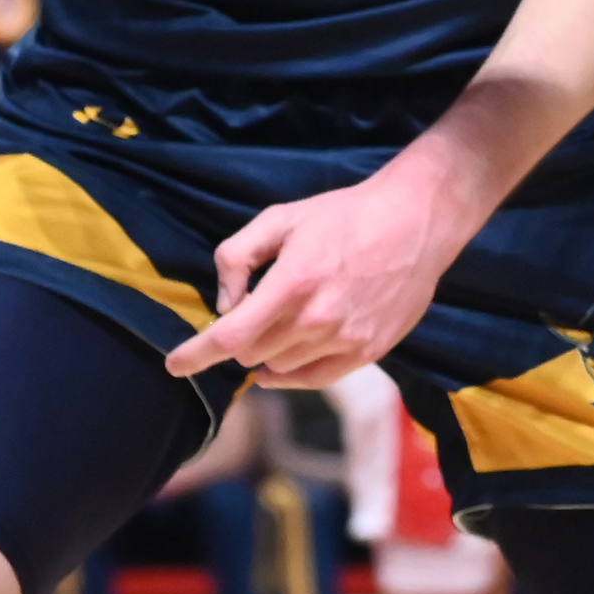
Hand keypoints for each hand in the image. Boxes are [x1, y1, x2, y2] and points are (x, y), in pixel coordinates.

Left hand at [164, 156, 475, 388]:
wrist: (418, 219)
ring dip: (268, 353)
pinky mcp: (370, 350)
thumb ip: (237, 256)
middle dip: (240, 339)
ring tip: (280, 325)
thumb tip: (225, 304)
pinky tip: (290, 354)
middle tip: (252, 314)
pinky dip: (292, 373)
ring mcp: (347, 339)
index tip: (175, 364)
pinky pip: (314, 379)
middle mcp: (319, 319)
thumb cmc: (345, 215)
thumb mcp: (281, 217)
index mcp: (294, 283)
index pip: (230, 338)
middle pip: (251, 355)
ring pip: (279, 369)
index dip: (194, 355)